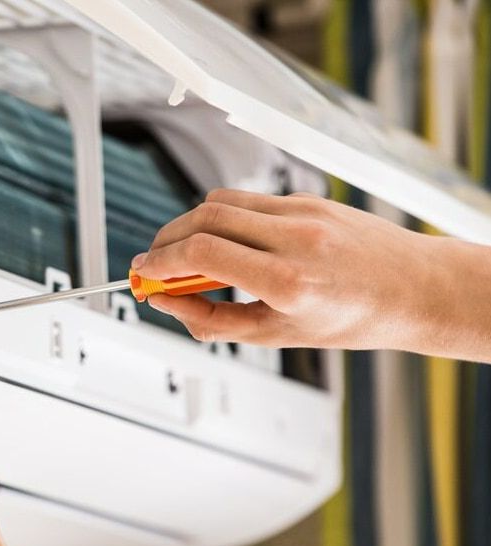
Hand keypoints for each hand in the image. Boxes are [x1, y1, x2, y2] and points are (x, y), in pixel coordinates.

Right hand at [134, 189, 490, 359]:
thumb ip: (213, 320)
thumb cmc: (352, 318)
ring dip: (188, 225)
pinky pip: (246, 200)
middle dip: (165, 241)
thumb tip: (168, 302)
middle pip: (202, 219)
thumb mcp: (276, 336)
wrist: (413, 287)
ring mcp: (303, 212)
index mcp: (290, 282)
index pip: (202, 254)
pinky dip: (220, 219)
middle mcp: (296, 239)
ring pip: (220, 202)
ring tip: (183, 254)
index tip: (142, 274)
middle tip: (151, 264)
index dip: (161, 262)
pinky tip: (223, 242)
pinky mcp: (307, 198)